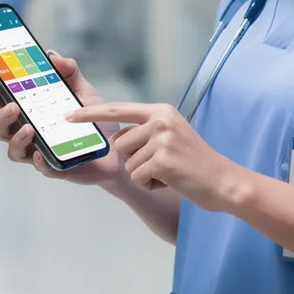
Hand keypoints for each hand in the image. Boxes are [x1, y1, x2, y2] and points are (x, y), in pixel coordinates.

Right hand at [0, 52, 124, 187]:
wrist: (119, 149)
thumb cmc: (94, 121)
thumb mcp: (83, 91)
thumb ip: (69, 71)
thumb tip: (52, 56)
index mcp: (31, 113)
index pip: (3, 103)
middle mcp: (29, 134)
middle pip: (0, 128)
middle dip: (1, 116)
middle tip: (13, 106)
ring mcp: (40, 152)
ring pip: (14, 150)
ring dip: (17, 138)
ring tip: (29, 128)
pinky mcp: (56, 168)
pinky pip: (41, 168)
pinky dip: (39, 161)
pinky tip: (41, 153)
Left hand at [67, 103, 251, 212]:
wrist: (224, 181)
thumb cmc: (195, 163)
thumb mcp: (171, 136)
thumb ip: (145, 132)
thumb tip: (115, 141)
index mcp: (160, 111)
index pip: (117, 109)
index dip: (90, 114)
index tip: (68, 115)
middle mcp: (160, 120)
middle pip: (120, 144)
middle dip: (134, 160)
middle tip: (163, 164)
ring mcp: (161, 139)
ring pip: (128, 164)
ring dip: (145, 174)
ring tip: (170, 173)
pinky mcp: (163, 160)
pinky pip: (138, 177)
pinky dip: (152, 184)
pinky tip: (171, 181)